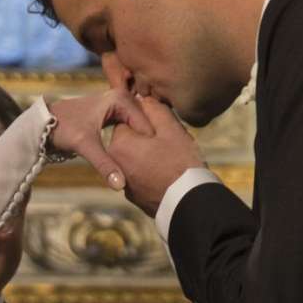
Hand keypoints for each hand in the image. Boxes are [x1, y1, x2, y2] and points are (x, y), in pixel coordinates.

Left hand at [46, 84, 150, 191]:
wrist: (44, 122)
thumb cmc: (63, 128)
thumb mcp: (85, 146)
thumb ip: (105, 165)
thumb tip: (120, 185)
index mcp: (120, 99)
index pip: (146, 125)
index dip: (148, 145)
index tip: (149, 164)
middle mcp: (122, 97)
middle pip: (143, 125)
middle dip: (144, 144)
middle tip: (146, 165)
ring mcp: (118, 103)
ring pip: (136, 128)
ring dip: (138, 143)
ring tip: (141, 162)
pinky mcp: (113, 112)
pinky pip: (129, 128)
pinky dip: (130, 140)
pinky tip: (131, 155)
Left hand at [96, 62, 205, 215]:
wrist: (187, 203)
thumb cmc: (180, 163)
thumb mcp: (170, 129)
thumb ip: (154, 110)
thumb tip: (144, 99)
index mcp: (120, 143)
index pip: (128, 119)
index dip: (148, 120)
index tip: (164, 125)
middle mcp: (116, 163)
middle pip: (131, 139)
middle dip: (147, 137)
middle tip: (169, 140)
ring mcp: (124, 182)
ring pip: (136, 158)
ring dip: (149, 154)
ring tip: (171, 157)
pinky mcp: (134, 196)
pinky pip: (141, 175)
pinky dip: (151, 171)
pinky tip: (168, 172)